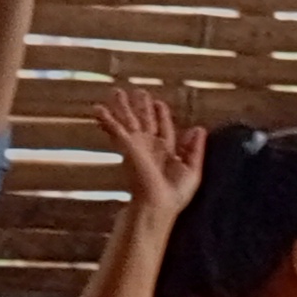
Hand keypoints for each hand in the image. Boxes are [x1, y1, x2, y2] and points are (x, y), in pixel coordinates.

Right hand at [97, 84, 204, 224]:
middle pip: (144, 121)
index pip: (163, 128)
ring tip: (116, 92)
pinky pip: (115, 129)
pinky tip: (98, 109)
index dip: (161, 115)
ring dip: (122, 107)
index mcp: (166, 151)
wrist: (156, 205)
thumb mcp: (192, 170)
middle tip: (138, 91)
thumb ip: (196, 149)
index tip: (158, 102)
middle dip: (141, 106)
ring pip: (128, 121)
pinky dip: (107, 119)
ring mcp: (136, 145)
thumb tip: (199, 128)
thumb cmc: (174, 195)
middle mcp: (149, 146)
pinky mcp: (126, 146)